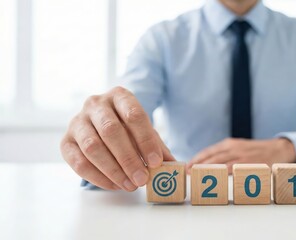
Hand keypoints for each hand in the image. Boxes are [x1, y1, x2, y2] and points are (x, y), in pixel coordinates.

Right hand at [60, 87, 174, 190]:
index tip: (156, 162)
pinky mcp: (65, 141)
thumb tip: (173, 166)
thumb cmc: (128, 128)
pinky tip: (114, 185)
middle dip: (129, 158)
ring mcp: (77, 121)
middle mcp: (96, 104)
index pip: (133, 115)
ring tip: (130, 185)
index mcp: (120, 96)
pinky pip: (78, 161)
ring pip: (93, 146)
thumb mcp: (145, 132)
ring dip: (113, 170)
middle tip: (142, 179)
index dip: (146, 140)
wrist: (100, 124)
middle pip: (111, 131)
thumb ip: (158, 147)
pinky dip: (98, 177)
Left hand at [187, 138, 295, 172]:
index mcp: (230, 143)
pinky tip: (216, 178)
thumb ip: (226, 154)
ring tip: (196, 177)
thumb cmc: (257, 151)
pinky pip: (234, 169)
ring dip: (207, 170)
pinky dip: (223, 173)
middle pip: (211, 157)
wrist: (280, 148)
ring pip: (220, 163)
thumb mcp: (240, 147)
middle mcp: (234, 147)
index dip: (196, 159)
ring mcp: (242, 156)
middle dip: (198, 165)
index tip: (186, 167)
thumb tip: (207, 165)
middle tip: (187, 174)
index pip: (209, 151)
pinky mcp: (250, 163)